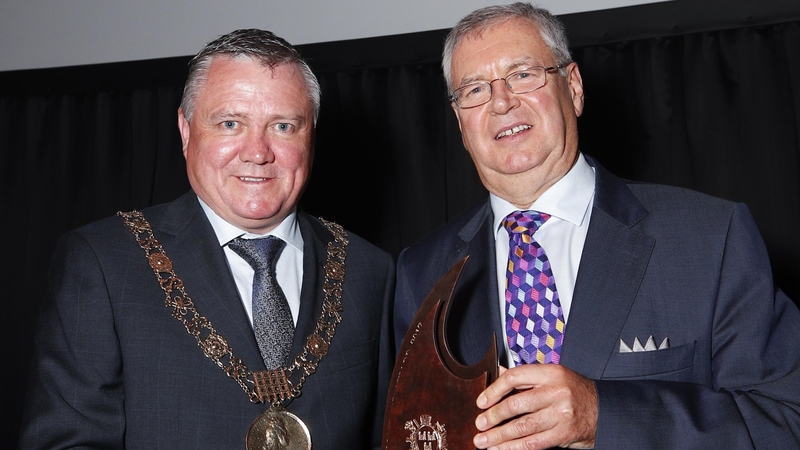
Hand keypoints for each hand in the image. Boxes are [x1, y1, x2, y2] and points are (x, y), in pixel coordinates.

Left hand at [473, 364, 596, 449]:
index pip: (514, 377)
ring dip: (499, 436)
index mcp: (551, 373)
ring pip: (522, 427)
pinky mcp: (564, 433)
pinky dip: (513, 448)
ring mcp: (561, 413)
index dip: (494, 390)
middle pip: (515, 404)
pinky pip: (533, 443)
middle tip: (479, 424)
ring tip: (483, 441)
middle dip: (493, 417)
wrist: (604, 410)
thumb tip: (497, 372)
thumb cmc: (574, 392)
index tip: (481, 401)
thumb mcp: (553, 377)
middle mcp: (556, 391)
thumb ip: (526, 377)